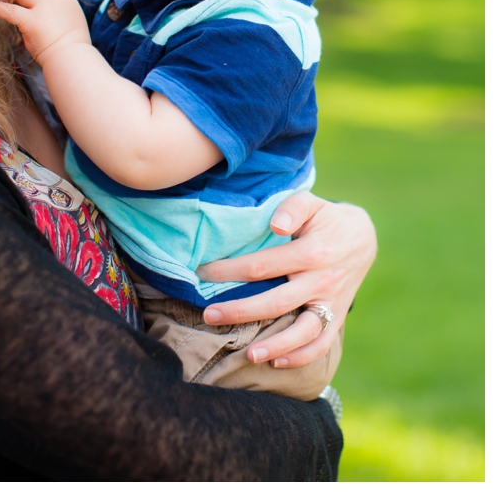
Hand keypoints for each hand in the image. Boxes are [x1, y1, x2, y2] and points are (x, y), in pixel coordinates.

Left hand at [198, 191, 375, 367]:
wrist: (363, 237)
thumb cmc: (326, 218)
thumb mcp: (311, 203)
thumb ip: (292, 209)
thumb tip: (276, 225)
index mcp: (312, 252)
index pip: (263, 265)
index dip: (230, 271)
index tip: (202, 273)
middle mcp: (322, 280)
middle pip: (277, 302)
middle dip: (240, 311)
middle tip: (209, 315)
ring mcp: (331, 302)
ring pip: (304, 332)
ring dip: (275, 346)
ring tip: (248, 355)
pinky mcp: (337, 315)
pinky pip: (322, 343)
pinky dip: (301, 357)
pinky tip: (276, 362)